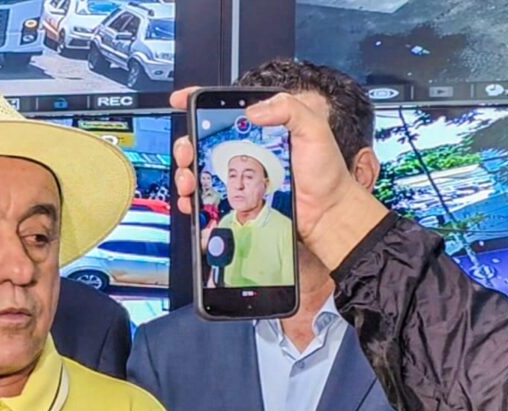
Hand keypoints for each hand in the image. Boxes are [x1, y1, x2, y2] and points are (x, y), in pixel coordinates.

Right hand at [169, 88, 388, 268]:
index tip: (181, 100)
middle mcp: (244, 153)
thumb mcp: (314, 129)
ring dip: (186, 174)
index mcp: (259, 130)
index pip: (224, 111)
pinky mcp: (234, 203)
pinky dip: (193, 202)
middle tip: (187, 153)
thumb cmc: (324, 174)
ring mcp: (237, 179)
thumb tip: (254, 111)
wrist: (326, 214)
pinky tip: (194, 202)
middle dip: (185, 146)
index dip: (197, 103)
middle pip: (201, 143)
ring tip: (190, 180)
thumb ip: (289, 109)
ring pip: (199, 172)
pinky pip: (206, 201)